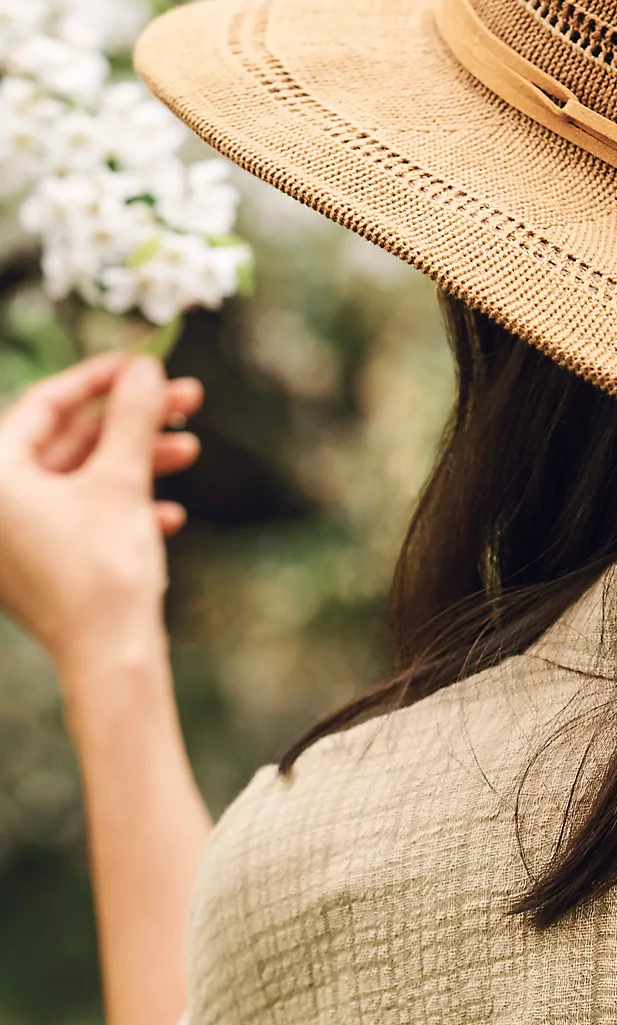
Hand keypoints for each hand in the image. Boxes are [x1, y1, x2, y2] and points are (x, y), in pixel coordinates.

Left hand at [0, 351, 203, 677]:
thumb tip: (145, 365)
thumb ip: (132, 416)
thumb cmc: (103, 571)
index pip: (44, 404)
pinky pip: (81, 520)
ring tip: (191, 449)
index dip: (100, 377)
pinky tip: (170, 512)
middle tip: (184, 399)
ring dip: (137, 462)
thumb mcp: (121, 481)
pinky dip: (124, 507)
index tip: (146, 362)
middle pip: (67, 442)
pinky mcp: (42, 569)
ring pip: (79, 480)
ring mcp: (16, 541)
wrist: (109, 662)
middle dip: (130, 422)